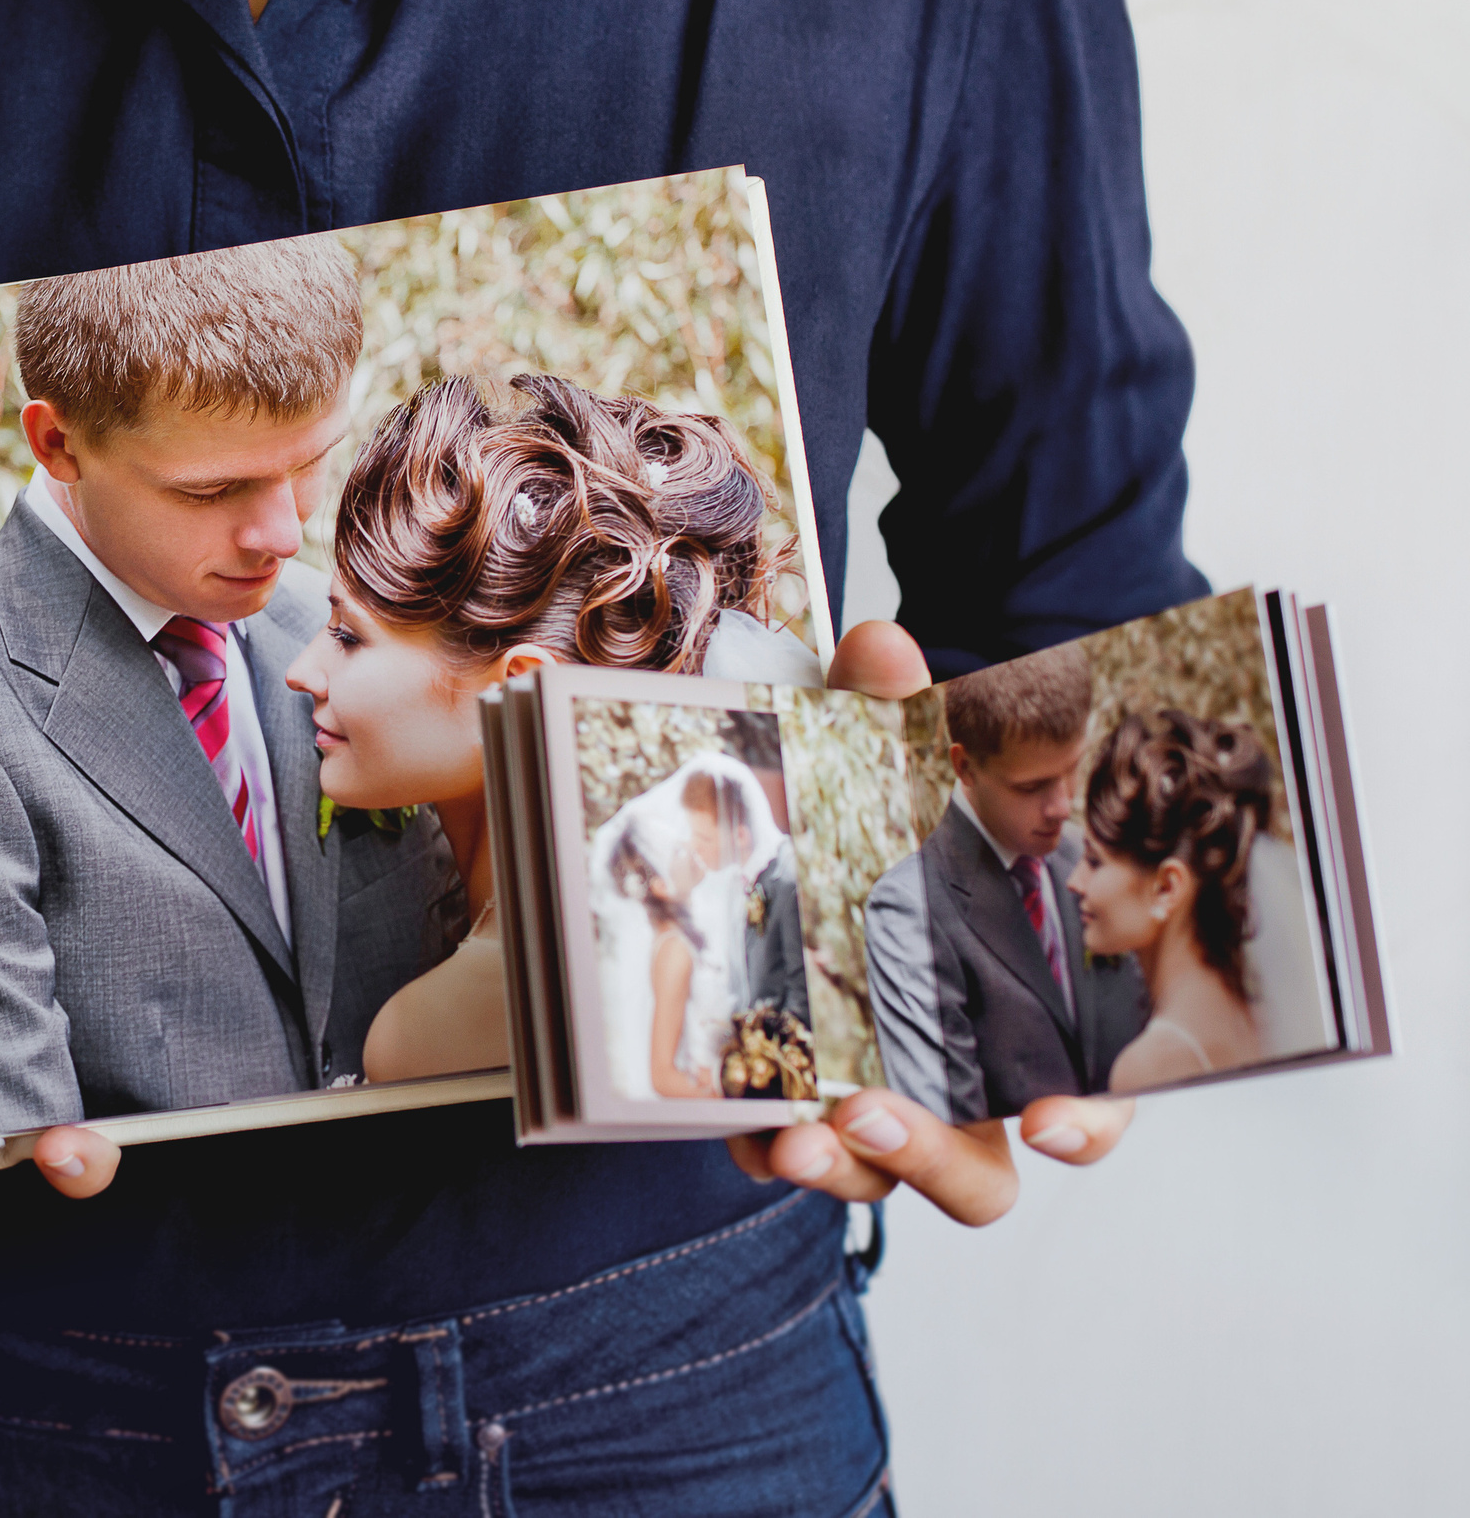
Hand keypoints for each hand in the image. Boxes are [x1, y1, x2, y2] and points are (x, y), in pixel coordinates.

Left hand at [723, 620, 1136, 1224]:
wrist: (822, 832)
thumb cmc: (898, 820)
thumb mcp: (894, 762)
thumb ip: (893, 710)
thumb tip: (882, 645)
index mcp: (1031, 1024)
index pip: (1094, 1105)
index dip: (1086, 1126)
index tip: (1049, 1123)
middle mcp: (968, 1085)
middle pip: (978, 1175)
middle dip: (928, 1160)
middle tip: (866, 1118)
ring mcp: (887, 1105)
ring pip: (881, 1179)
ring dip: (836, 1172)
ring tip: (785, 1141)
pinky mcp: (804, 1106)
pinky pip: (788, 1151)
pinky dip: (760, 1145)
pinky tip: (731, 1120)